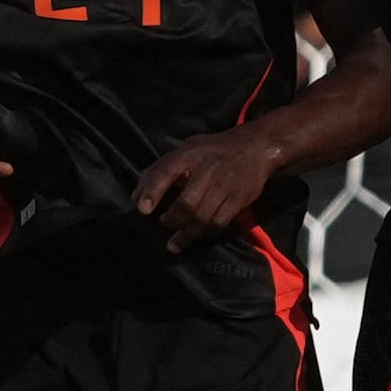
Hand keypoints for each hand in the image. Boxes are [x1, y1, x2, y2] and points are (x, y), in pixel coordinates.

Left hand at [127, 122, 280, 244]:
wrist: (254, 147)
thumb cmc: (211, 151)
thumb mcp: (184, 150)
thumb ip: (159, 171)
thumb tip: (137, 198)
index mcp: (189, 154)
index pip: (166, 172)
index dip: (152, 192)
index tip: (142, 210)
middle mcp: (207, 170)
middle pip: (187, 204)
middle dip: (172, 220)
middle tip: (165, 223)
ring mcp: (225, 186)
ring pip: (203, 218)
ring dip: (186, 234)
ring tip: (175, 243)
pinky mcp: (238, 199)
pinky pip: (219, 223)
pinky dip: (205, 234)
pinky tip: (197, 236)